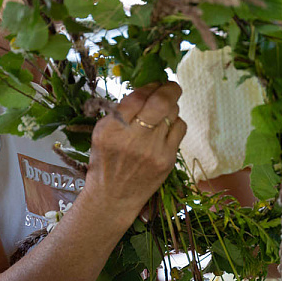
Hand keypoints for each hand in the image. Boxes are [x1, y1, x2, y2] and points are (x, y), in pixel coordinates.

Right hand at [87, 82, 185, 220]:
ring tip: (164, 109)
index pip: (137, 97)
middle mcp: (132, 140)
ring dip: (171, 106)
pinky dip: (176, 122)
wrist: (113, 198)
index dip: (149, 85)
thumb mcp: (100, 133)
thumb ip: (119, 111)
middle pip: (161, 102)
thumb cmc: (105, 162)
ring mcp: (152, 151)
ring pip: (173, 113)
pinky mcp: (167, 161)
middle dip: (170, 88)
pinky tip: (167, 126)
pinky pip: (180, 129)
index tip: (154, 82)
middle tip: (170, 85)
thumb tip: (147, 88)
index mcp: (111, 130)